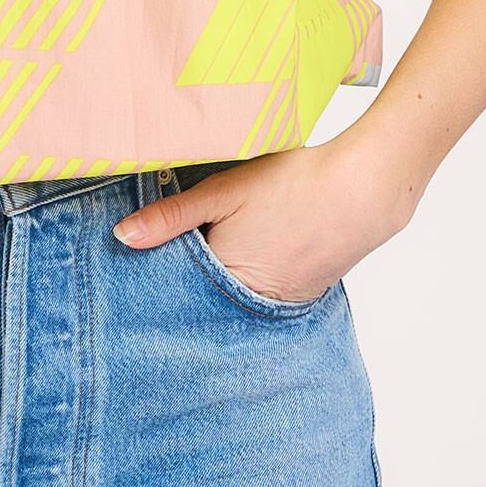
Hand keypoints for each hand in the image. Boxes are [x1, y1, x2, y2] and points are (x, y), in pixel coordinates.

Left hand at [111, 124, 418, 300]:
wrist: (363, 190)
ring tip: (220, 248)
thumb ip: (171, 217)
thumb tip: (122, 237)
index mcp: (224, 279)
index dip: (161, 270)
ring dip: (222, 279)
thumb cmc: (292, 183)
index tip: (143, 261)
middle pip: (205, 295)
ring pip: (234, 295)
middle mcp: (250, 301)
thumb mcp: (223, 191)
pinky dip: (252, 279)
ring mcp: (279, 303)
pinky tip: (254, 251)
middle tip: (178, 253)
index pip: (177, 286)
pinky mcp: (300, 296)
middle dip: (189, 280)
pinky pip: (263, 294)